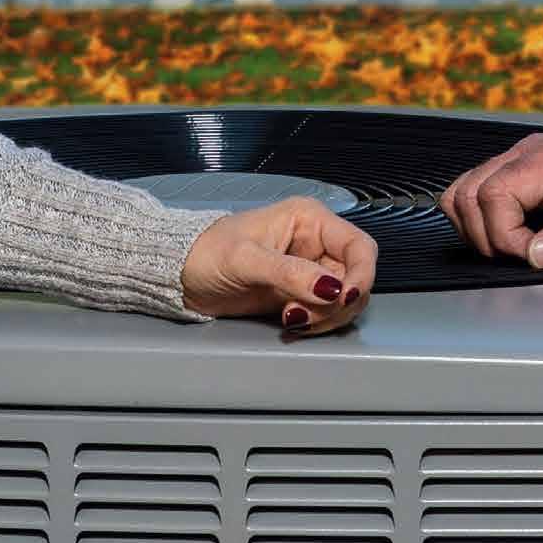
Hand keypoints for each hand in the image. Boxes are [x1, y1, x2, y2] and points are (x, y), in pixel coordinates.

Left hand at [179, 197, 375, 333]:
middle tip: (306, 315)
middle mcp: (315, 243)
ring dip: (326, 316)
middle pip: (355, 278)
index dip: (361, 274)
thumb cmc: (208, 253)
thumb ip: (290, 274)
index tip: (346, 298)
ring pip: (343, 300)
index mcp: (309, 220)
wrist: (181, 275)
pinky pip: (324, 313)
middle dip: (338, 303)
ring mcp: (309, 270)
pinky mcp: (299, 295)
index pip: (358, 246)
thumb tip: (332, 289)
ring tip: (291, 318)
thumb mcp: (247, 260)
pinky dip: (315, 323)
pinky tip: (289, 321)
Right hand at [437, 132, 542, 269]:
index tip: (534, 259)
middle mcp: (532, 151)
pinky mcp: (518, 172)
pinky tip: (512, 238)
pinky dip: (480, 221)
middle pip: (470, 192)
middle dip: (488, 238)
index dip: (505, 237)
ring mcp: (522, 159)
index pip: (496, 193)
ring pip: (462, 191)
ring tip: (516, 250)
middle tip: (525, 259)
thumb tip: (537, 255)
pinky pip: (474, 194)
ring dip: (478, 230)